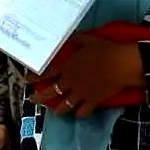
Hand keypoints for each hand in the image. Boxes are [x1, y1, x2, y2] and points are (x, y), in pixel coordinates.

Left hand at [29, 33, 144, 117]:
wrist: (122, 64)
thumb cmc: (105, 49)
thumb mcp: (88, 40)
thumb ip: (75, 39)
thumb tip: (68, 35)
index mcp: (66, 66)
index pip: (46, 73)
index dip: (35, 77)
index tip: (27, 80)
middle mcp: (70, 81)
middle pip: (50, 92)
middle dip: (39, 97)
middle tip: (32, 100)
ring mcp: (81, 93)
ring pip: (64, 105)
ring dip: (58, 109)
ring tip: (54, 112)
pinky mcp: (93, 101)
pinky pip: (83, 111)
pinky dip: (79, 114)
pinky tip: (77, 114)